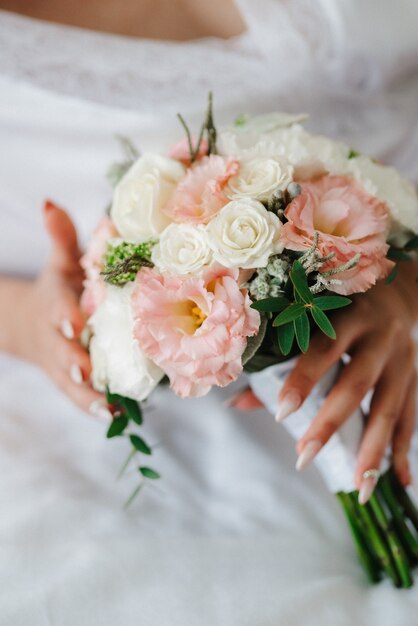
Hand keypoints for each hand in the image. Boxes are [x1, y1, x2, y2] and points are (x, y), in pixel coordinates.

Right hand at [15, 201, 108, 417]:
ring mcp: (62, 362)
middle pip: (63, 351)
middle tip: (86, 370)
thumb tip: (50, 202)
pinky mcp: (70, 381)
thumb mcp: (59, 261)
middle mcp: (57, 337)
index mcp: (56, 303)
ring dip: (87, 394)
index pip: (59, 310)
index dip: (65, 316)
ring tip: (107, 407)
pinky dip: (93, 407)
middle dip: (73, 360)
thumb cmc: (59, 288)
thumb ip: (61, 236)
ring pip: (71, 382)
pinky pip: (79, 397)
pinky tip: (114, 416)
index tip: (75, 323)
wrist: (34, 323)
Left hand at [233, 264, 417, 494]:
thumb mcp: (310, 319)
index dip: (303, 378)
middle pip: (357, 383)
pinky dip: (403, 450)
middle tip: (303, 458)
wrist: (397, 293)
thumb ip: (276, 359)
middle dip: (330, 423)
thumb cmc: (339, 308)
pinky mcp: (416, 378)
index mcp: (348, 315)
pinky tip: (399, 481)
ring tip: (358, 487)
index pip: (324, 348)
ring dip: (373, 449)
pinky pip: (411, 418)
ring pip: (389, 408)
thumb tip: (235, 404)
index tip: (281, 412)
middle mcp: (380, 337)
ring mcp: (403, 360)